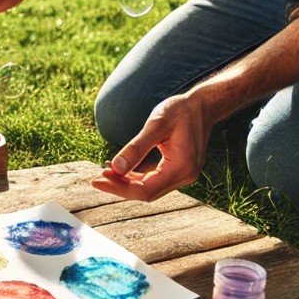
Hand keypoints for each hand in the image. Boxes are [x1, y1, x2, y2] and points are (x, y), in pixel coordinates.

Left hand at [90, 93, 213, 201]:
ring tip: (103, 174)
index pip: (146, 189)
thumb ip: (136, 148)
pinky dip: (135, 176)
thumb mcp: (156, 124)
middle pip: (146, 192)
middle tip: (96, 179)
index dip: (119, 188)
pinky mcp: (177, 170)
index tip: (97, 180)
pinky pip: (152, 179)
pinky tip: (118, 169)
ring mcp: (182, 175)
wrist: (202, 105)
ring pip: (148, 187)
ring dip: (126, 183)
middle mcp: (184, 176)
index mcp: (182, 168)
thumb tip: (115, 168)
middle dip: (120, 187)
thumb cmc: (180, 110)